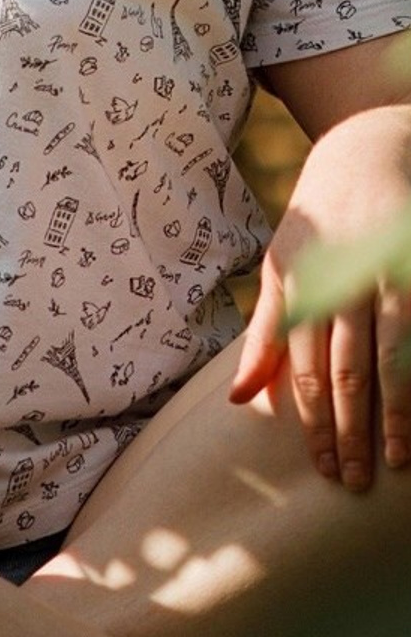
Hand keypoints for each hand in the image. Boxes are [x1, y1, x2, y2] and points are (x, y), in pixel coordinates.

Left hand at [229, 115, 410, 489]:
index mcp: (303, 288)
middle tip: (355, 485)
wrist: (367, 152)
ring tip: (397, 464)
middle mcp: (345, 287)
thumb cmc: (319, 225)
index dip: (315, 426)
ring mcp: (390, 280)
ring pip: (394, 362)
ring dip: (395, 419)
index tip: (324, 470)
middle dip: (351, 435)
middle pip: (348, 376)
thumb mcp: (279, 269)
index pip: (307, 374)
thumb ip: (264, 334)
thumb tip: (241, 401)